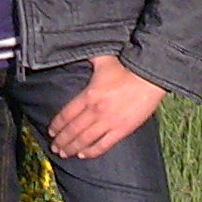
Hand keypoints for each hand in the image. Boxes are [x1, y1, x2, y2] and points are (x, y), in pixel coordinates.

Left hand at [47, 54, 164, 159]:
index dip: (56, 125)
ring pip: (85, 140)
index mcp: (89, 95)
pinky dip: (91, 151)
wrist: (150, 79)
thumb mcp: (103, 60)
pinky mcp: (122, 130)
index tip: (51, 131)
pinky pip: (103, 144)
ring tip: (64, 153)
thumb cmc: (126, 68)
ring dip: (72, 148)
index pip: (66, 114)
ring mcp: (109, 122)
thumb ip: (88, 56)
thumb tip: (76, 47)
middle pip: (73, 130)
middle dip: (62, 140)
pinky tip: (83, 154)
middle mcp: (96, 111)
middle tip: (54, 147)